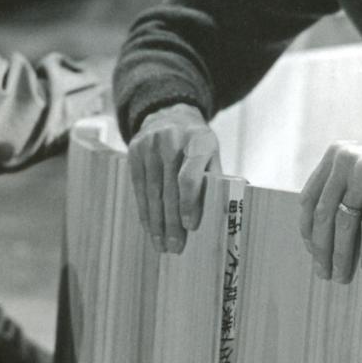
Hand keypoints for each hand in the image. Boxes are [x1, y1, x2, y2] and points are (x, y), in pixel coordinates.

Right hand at [127, 103, 219, 253]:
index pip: (190, 176)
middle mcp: (171, 140)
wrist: (169, 115)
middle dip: (172, 222)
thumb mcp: (212, 152)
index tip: (190, 226)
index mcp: (198, 141)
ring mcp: (150, 144)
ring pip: (153, 191)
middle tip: (175, 247)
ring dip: (157, 222)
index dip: (189, 203)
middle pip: (170, 189)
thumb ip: (216, 178)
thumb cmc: (197, 143)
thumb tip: (226, 210)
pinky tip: (150, 227)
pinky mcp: (134, 150)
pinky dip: (145, 210)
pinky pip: (139, 187)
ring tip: (161, 244)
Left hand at [299, 138, 361, 282]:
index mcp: (335, 156)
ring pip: (344, 222)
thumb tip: (320, 234)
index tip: (313, 252)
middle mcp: (345, 160)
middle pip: (323, 213)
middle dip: (322, 248)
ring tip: (343, 276)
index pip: (309, 198)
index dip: (308, 229)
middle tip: (325, 273)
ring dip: (341, 254)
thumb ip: (343, 187)